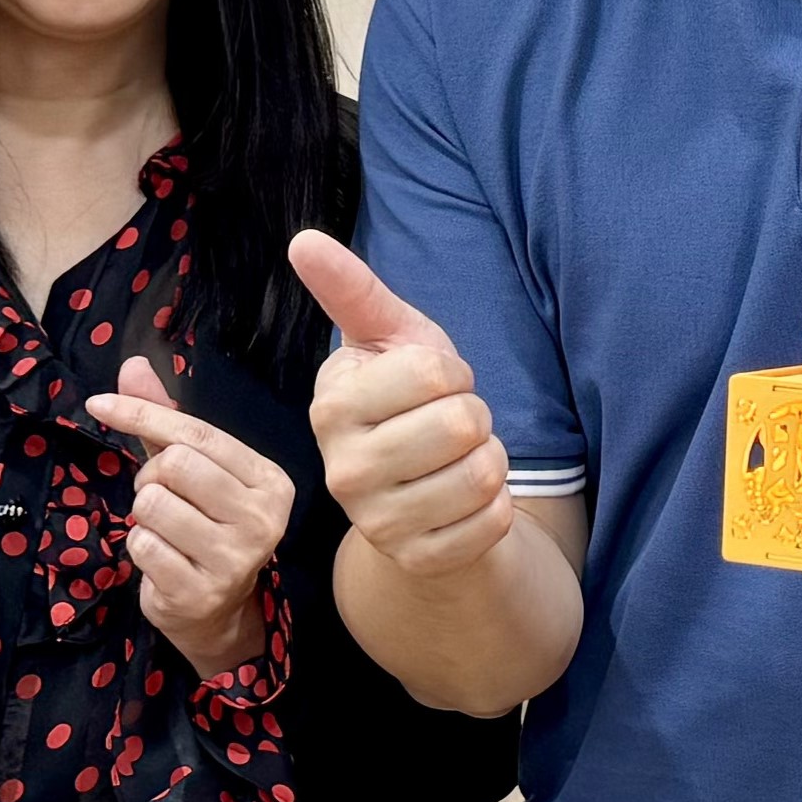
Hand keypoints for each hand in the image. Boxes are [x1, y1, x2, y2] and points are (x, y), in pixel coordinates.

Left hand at [88, 354, 294, 680]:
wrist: (219, 613)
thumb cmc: (206, 528)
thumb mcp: (195, 471)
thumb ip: (166, 419)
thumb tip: (132, 364)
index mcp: (269, 480)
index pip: (196, 433)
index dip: (141, 413)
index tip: (99, 404)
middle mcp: (263, 518)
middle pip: (174, 464)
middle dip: (149, 477)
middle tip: (158, 498)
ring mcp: (235, 559)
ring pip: (153, 504)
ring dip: (142, 516)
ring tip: (162, 530)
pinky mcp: (201, 591)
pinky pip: (143, 545)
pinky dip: (139, 546)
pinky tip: (161, 560)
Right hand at [292, 232, 515, 580]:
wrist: (420, 494)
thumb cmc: (406, 403)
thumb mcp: (387, 340)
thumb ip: (352, 290)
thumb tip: (303, 239)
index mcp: (331, 406)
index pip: (436, 372)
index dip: (452, 373)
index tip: (429, 386)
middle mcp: (342, 470)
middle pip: (463, 423)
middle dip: (475, 416)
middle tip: (448, 427)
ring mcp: (377, 523)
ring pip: (484, 475)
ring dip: (489, 461)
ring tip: (456, 460)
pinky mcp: (418, 561)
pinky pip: (494, 521)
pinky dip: (497, 507)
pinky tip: (464, 503)